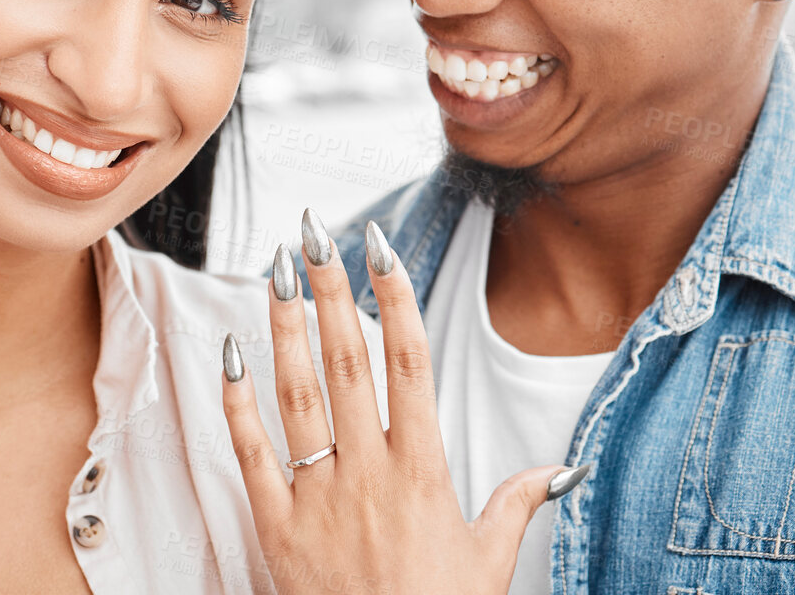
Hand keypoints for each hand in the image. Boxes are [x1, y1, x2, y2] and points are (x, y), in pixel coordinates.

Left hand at [221, 210, 592, 594]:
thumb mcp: (488, 563)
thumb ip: (516, 504)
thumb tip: (563, 470)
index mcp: (423, 473)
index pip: (408, 364)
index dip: (395, 298)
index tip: (380, 248)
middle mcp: (369, 474)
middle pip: (347, 361)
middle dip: (330, 291)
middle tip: (314, 233)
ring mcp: (318, 498)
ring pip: (298, 394)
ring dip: (285, 327)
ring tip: (276, 271)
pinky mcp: (275, 529)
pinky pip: (250, 454)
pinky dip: (238, 403)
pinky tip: (231, 353)